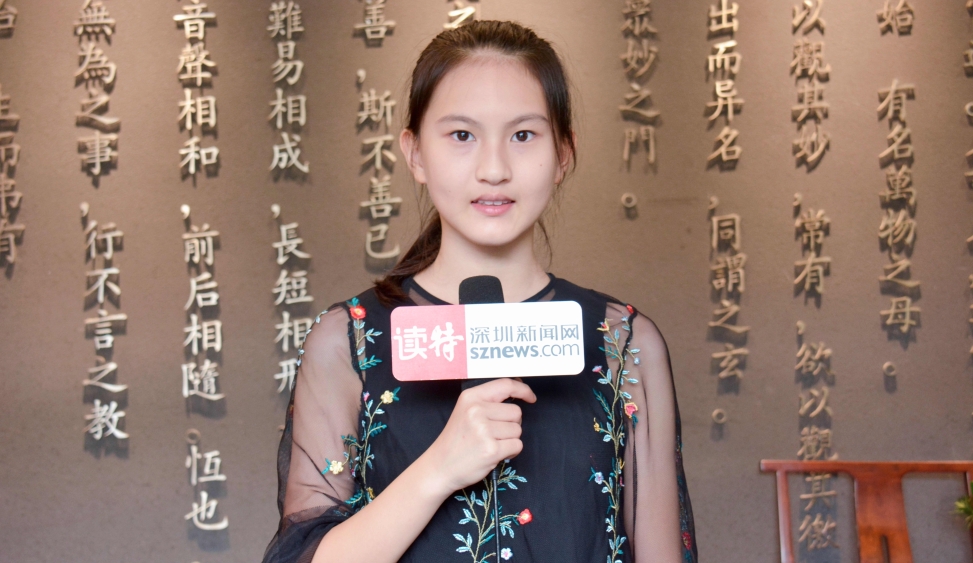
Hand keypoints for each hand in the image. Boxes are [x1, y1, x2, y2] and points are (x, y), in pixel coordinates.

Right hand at [423, 378, 536, 495]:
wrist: (440, 466)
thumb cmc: (456, 440)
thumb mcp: (465, 411)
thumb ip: (488, 401)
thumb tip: (517, 393)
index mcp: (471, 397)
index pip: (505, 385)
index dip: (523, 390)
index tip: (530, 397)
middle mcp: (477, 410)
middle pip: (516, 412)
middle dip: (511, 424)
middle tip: (493, 434)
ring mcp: (484, 430)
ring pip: (518, 430)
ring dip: (510, 439)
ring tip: (491, 444)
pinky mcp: (491, 449)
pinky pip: (517, 445)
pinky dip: (511, 452)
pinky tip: (495, 454)